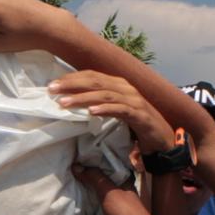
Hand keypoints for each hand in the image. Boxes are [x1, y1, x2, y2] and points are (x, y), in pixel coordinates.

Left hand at [51, 71, 172, 154]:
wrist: (163, 138)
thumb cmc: (137, 124)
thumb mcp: (116, 110)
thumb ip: (101, 103)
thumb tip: (76, 102)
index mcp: (120, 84)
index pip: (93, 75)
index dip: (72, 78)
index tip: (53, 84)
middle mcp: (126, 88)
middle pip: (96, 80)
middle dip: (72, 84)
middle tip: (52, 89)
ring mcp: (134, 101)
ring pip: (104, 94)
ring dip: (83, 97)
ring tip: (65, 102)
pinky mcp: (140, 115)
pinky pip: (120, 109)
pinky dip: (105, 109)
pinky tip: (91, 112)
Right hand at [74, 165, 156, 214]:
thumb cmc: (127, 213)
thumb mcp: (109, 192)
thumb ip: (94, 179)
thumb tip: (76, 166)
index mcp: (124, 184)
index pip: (108, 169)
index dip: (95, 164)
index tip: (78, 160)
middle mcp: (120, 195)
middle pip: (101, 185)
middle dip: (87, 182)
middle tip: (68, 176)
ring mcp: (115, 211)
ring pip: (97, 201)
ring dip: (86, 199)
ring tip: (68, 191)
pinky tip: (74, 211)